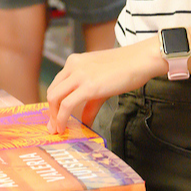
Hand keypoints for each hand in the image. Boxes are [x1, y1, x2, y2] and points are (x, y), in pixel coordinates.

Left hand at [45, 40, 162, 133]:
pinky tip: (65, 127)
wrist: (139, 60)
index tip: (55, 117)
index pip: (56, 84)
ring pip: (54, 98)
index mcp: (74, 61)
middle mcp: (73, 66)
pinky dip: (62, 118)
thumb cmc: (125, 69)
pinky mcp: (88, 87)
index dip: (54, 103)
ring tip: (59, 129)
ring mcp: (79, 75)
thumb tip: (84, 120)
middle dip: (51, 112)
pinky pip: (67, 105)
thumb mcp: (101, 82)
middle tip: (54, 127)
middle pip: (52, 92)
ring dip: (55, 117)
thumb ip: (89, 102)